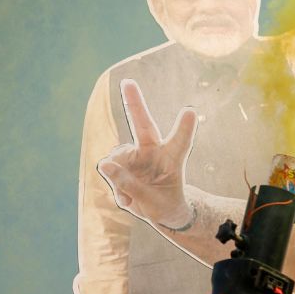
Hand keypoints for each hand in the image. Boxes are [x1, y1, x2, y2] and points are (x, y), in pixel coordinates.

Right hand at [97, 79, 197, 225]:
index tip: (190, 111)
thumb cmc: (164, 203)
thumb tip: (104, 164)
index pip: (180, 141)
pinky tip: (128, 199)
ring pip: (117, 159)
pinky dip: (117, 188)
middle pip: (143, 125)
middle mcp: (153, 151)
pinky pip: (109, 171)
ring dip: (120, 180)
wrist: (159, 210)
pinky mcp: (119, 163)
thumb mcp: (152, 202)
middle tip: (128, 83)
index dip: (185, 128)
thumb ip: (130, 185)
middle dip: (135, 103)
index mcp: (173, 158)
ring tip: (133, 196)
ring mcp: (135, 155)